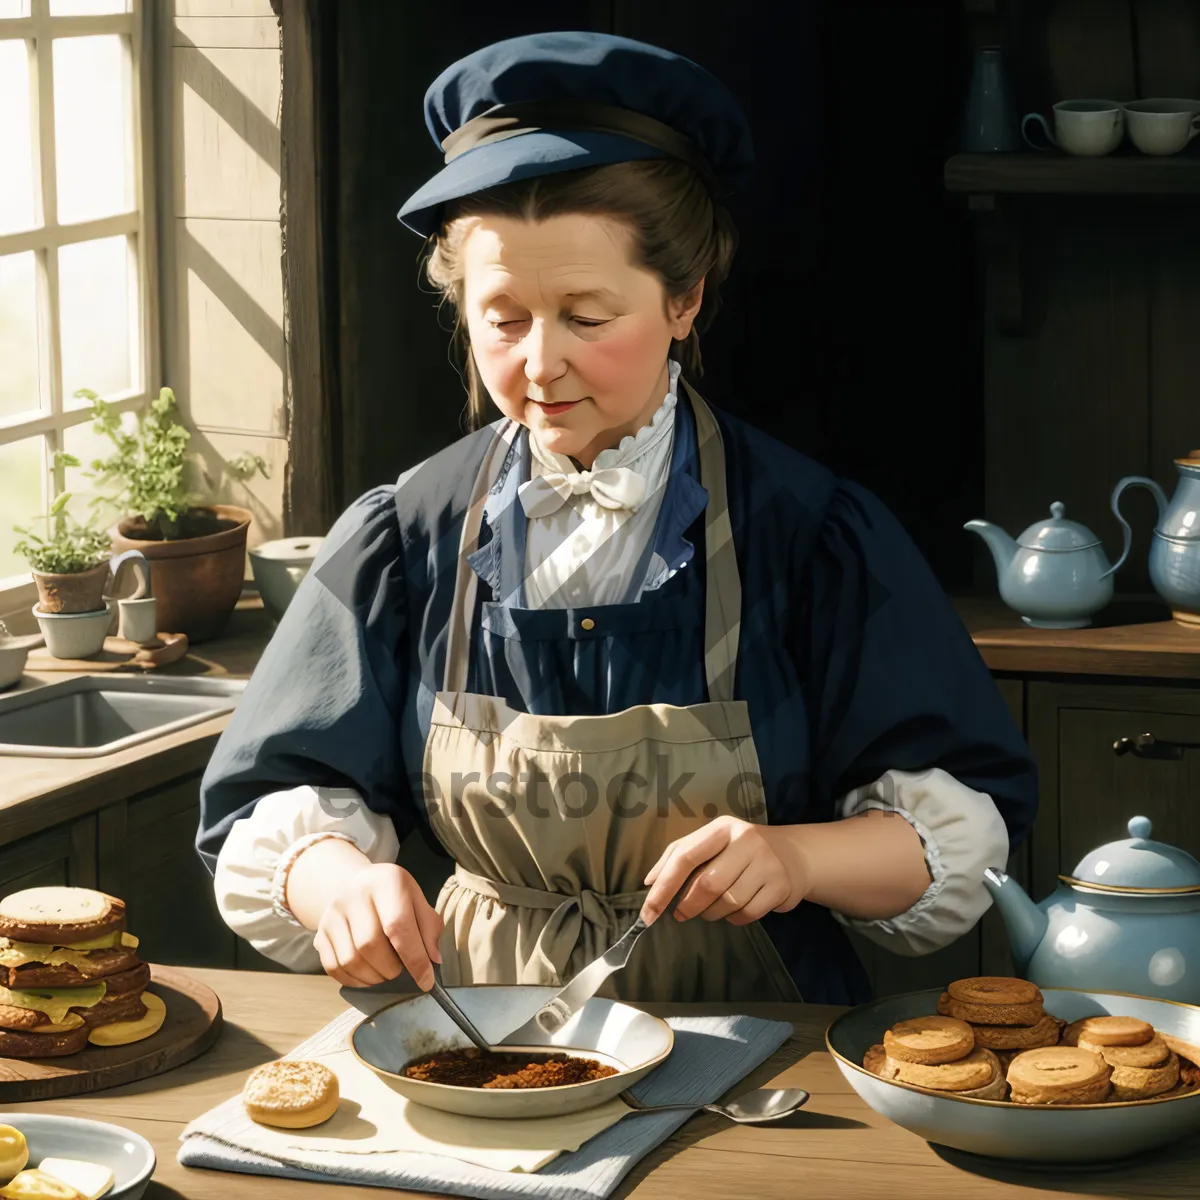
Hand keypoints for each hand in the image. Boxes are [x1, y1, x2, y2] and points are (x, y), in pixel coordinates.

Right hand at [313, 863, 443, 990]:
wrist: (357, 886)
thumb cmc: (394, 897)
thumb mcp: (418, 901)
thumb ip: (429, 928)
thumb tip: (433, 960)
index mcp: (386, 881)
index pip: (398, 926)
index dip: (414, 958)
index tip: (426, 981)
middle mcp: (354, 894)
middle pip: (370, 944)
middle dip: (391, 969)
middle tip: (401, 972)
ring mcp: (332, 913)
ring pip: (350, 959)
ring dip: (373, 977)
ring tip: (386, 974)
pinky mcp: (320, 932)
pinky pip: (334, 967)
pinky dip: (354, 980)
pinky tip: (368, 975)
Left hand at [640, 817, 808, 925]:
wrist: (793, 855)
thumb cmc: (740, 850)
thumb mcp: (711, 842)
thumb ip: (678, 856)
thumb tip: (650, 881)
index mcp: (722, 828)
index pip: (685, 856)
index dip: (664, 886)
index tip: (648, 913)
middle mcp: (746, 841)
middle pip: (707, 884)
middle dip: (687, 905)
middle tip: (680, 914)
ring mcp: (766, 863)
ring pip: (727, 902)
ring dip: (711, 913)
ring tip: (711, 909)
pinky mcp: (780, 886)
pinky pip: (747, 914)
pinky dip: (734, 919)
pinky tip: (734, 910)